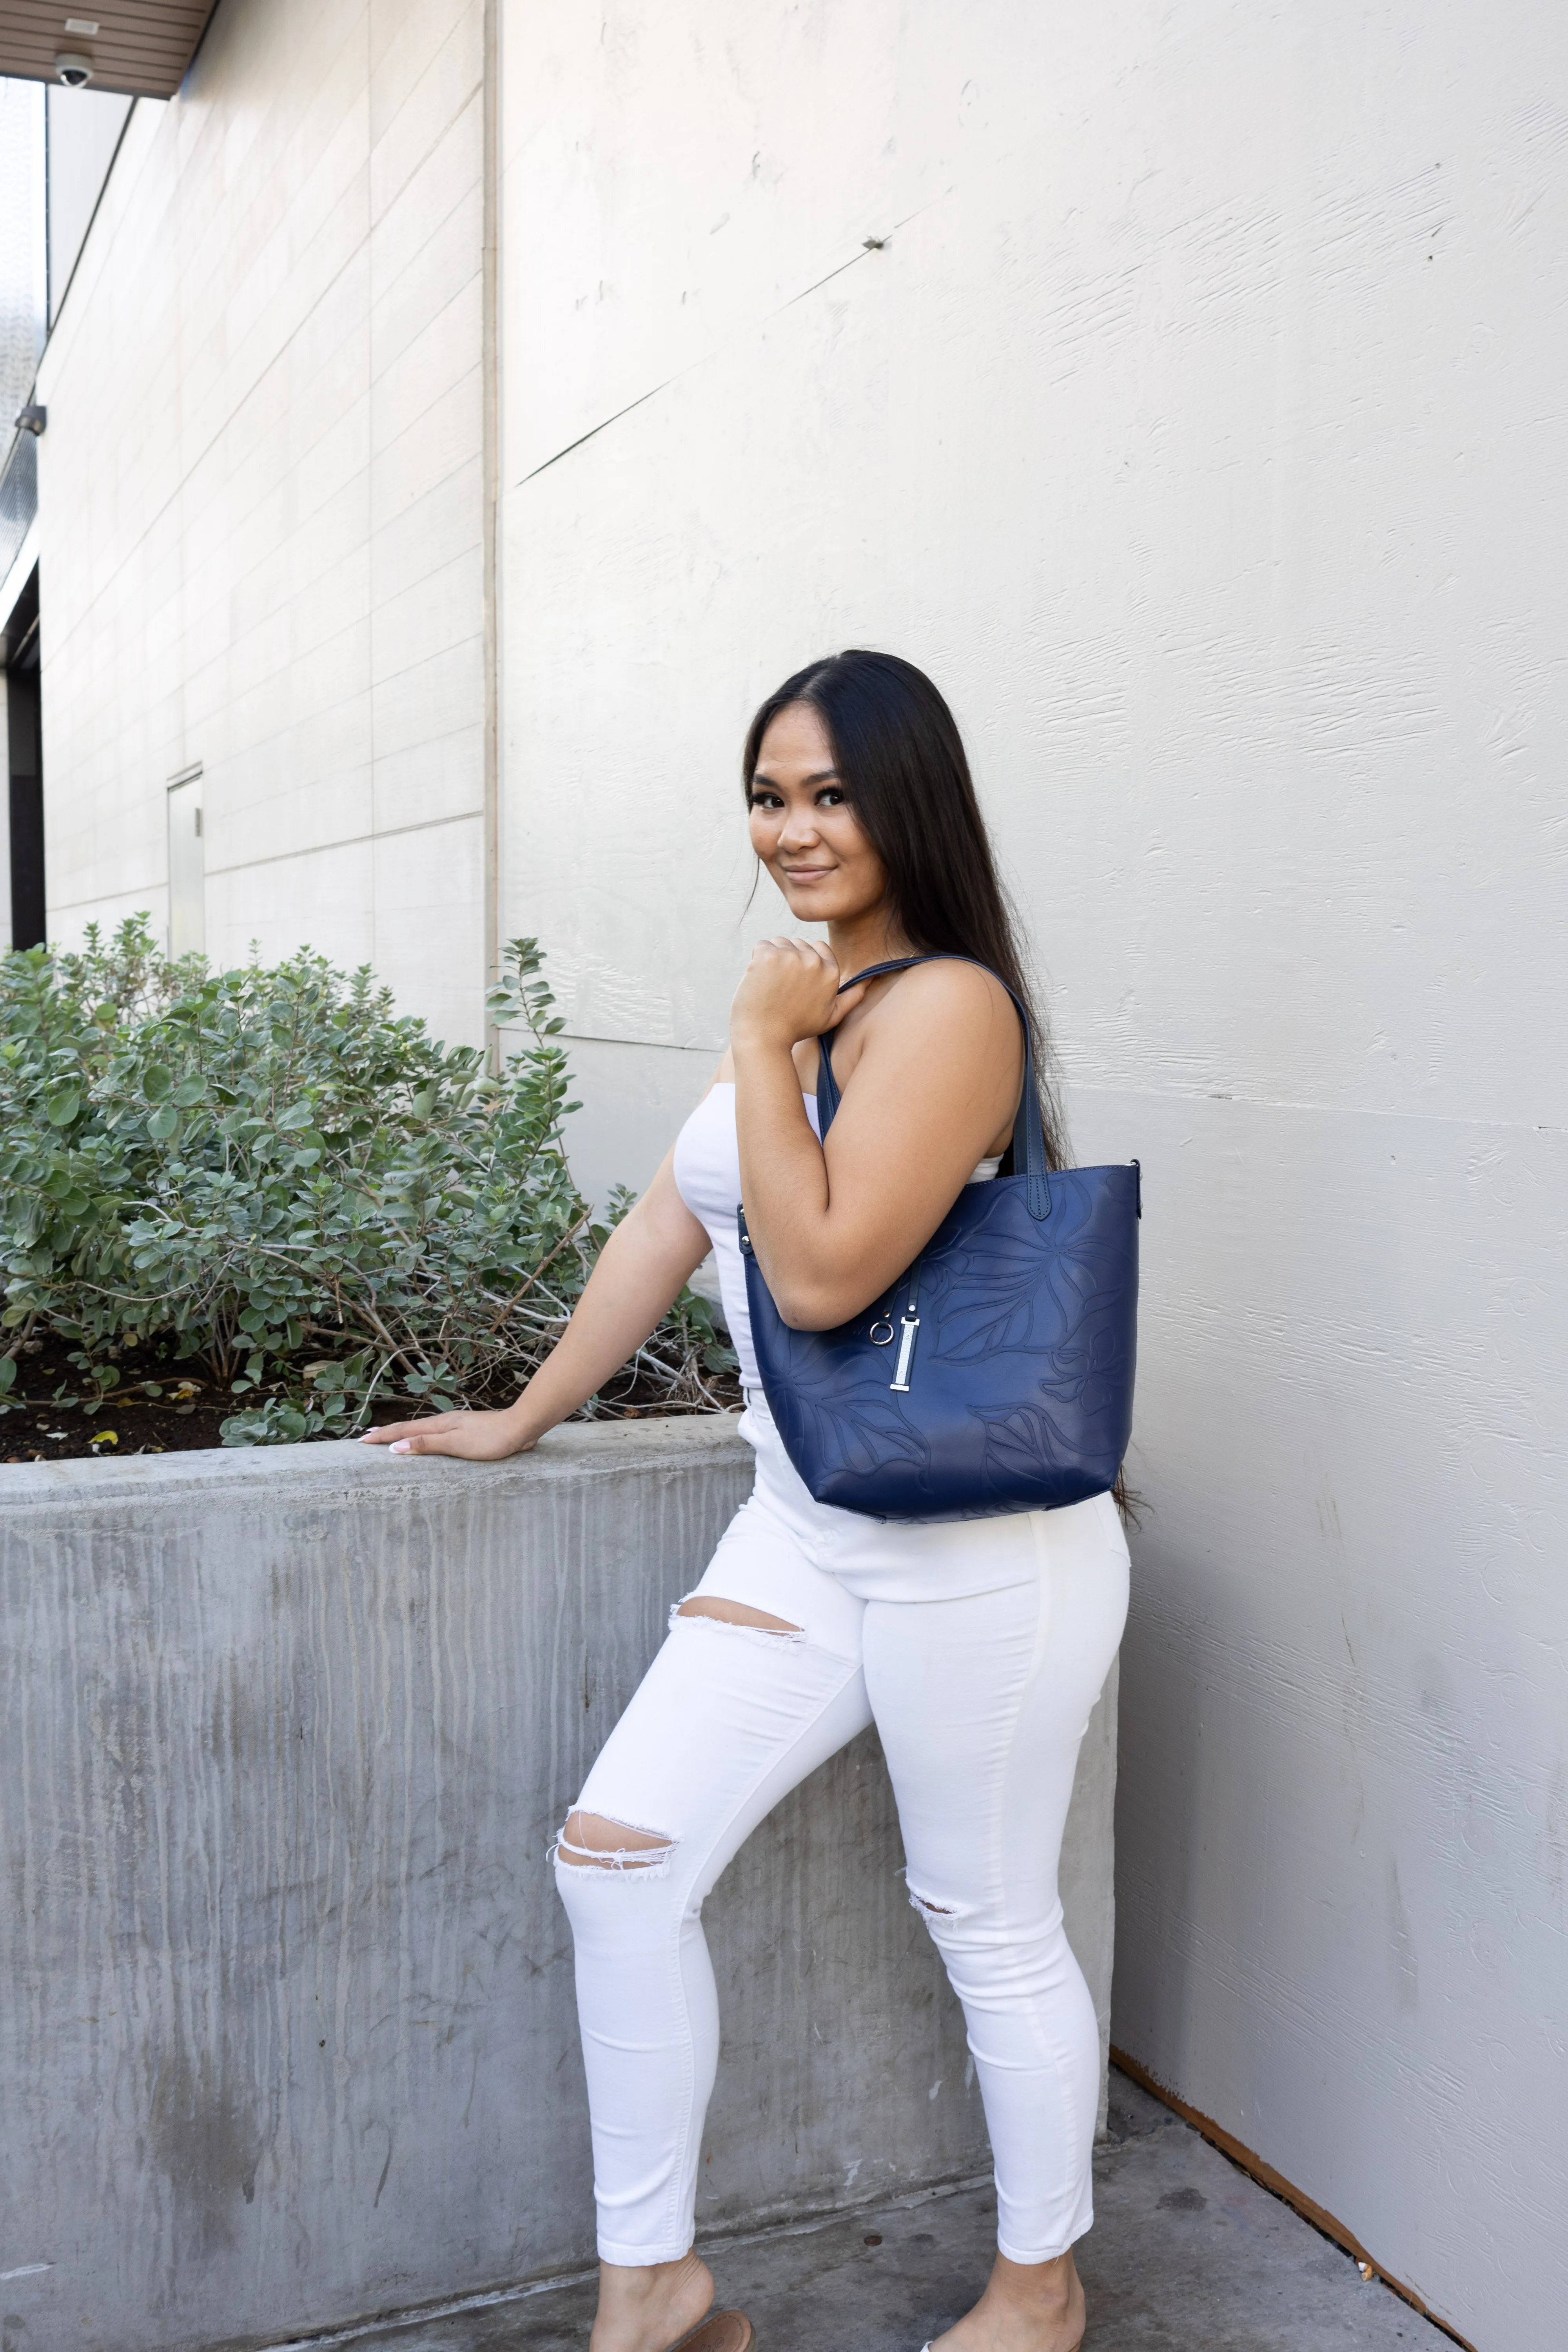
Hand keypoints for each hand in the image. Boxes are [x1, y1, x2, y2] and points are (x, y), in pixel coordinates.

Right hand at [358, 1409, 535, 1458]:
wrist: (520, 1427)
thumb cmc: (491, 1438)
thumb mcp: (456, 1444)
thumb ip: (427, 1445)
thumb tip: (396, 1447)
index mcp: (439, 1425)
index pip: (404, 1431)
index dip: (383, 1436)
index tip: (362, 1440)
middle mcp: (444, 1423)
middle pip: (410, 1428)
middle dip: (388, 1433)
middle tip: (369, 1437)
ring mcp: (455, 1427)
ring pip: (422, 1430)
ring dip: (404, 1434)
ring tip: (391, 1438)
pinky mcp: (466, 1433)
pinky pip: (435, 1435)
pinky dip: (422, 1438)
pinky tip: (426, 1442)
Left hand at [730, 938, 867, 1051]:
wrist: (765, 1037)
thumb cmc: (797, 1028)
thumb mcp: (832, 1016)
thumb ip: (853, 996)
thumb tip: (873, 978)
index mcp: (831, 972)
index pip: (818, 948)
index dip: (804, 962)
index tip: (795, 981)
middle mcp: (814, 961)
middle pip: (798, 944)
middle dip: (789, 960)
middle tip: (781, 987)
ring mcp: (791, 956)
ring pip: (780, 943)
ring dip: (773, 958)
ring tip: (770, 984)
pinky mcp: (768, 955)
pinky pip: (762, 945)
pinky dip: (756, 959)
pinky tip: (759, 980)